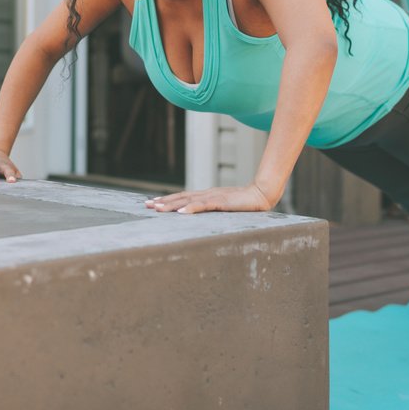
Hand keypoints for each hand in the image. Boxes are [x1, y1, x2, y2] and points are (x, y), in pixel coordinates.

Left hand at [145, 183, 277, 213]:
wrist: (261, 195)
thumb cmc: (244, 203)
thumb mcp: (224, 207)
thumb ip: (213, 209)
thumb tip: (200, 215)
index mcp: (206, 195)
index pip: (182, 197)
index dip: (167, 199)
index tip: (153, 202)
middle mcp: (206, 194)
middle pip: (180, 197)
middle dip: (163, 202)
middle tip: (147, 205)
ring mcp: (212, 197)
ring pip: (187, 200)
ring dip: (171, 205)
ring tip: (157, 209)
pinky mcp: (221, 202)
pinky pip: (203, 205)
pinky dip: (190, 209)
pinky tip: (180, 213)